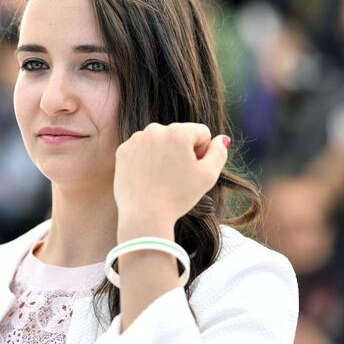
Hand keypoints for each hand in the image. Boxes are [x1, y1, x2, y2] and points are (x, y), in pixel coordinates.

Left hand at [114, 123, 229, 238]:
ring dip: (163, 154)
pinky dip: (146, 160)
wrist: (144, 215)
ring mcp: (136, 139)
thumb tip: (221, 139)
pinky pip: (141, 149)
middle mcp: (155, 129)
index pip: (201, 133)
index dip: (202, 152)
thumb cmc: (178, 196)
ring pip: (159, 141)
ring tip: (161, 178)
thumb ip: (219, 152)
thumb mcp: (208, 176)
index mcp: (178, 131)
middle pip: (178, 135)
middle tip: (176, 177)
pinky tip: (147, 177)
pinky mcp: (123, 151)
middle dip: (182, 151)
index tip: (192, 170)